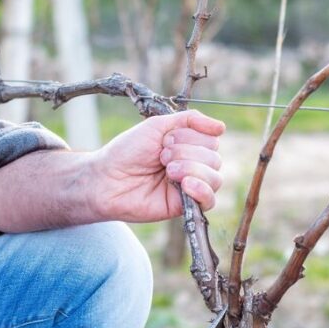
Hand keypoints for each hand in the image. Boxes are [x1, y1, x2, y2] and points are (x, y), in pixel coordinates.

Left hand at [90, 110, 224, 221]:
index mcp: (188, 145)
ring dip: (190, 168)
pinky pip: (209, 200)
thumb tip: (221, 126)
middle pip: (214, 156)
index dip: (190, 136)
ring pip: (215, 177)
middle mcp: (193, 165)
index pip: (211, 138)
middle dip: (186, 152)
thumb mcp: (158, 126)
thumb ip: (190, 120)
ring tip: (167, 170)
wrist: (107, 179)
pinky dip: (201, 189)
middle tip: (161, 156)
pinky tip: (185, 184)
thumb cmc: (127, 151)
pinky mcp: (185, 207)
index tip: (165, 140)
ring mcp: (190, 186)